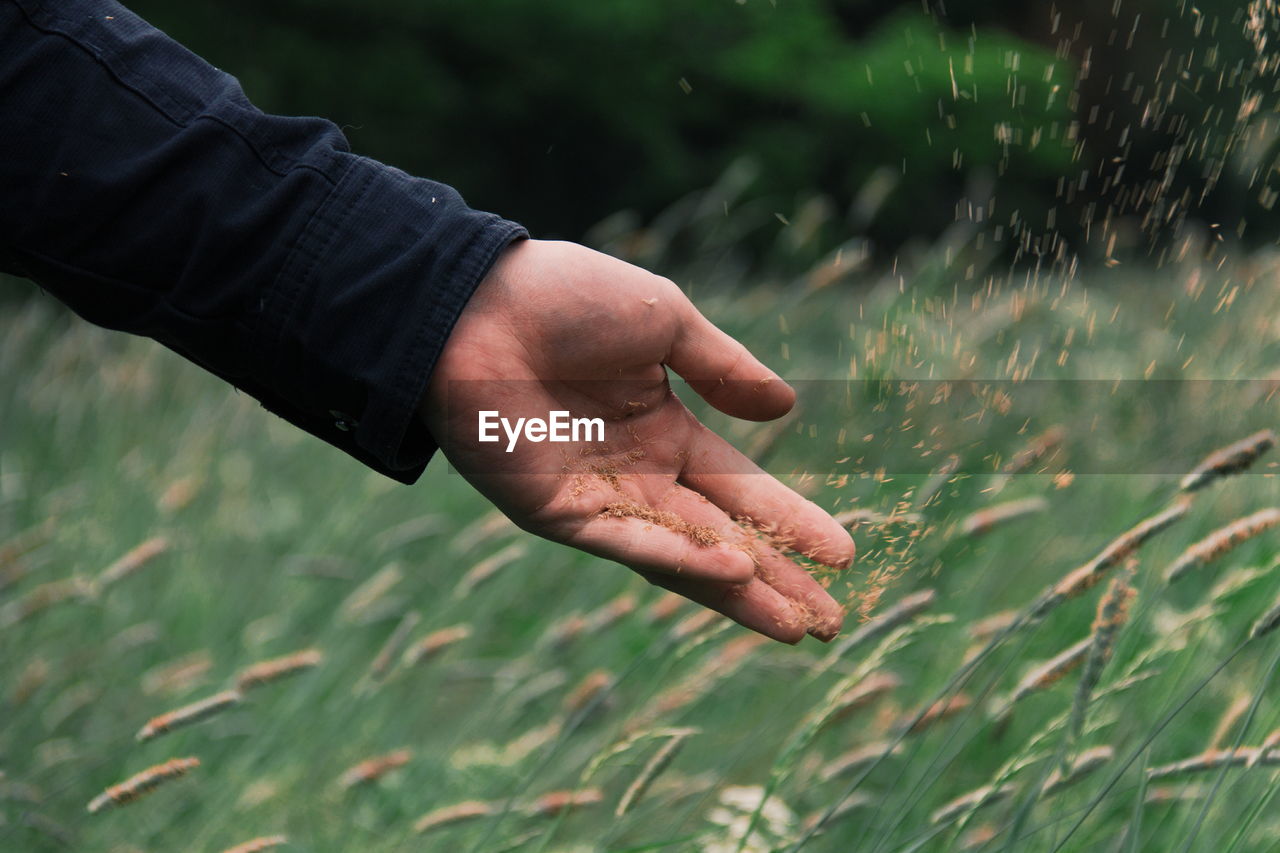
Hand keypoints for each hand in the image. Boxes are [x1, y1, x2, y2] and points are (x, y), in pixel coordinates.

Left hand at [420, 240, 854, 642]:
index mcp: (663, 429)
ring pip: (680, 556)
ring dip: (736, 591)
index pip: (741, 487)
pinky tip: (732, 568)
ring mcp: (596, 497)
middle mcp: (637, 473)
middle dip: (776, 578)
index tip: (845, 553)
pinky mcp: (554, 511)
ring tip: (796, 625)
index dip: (791, 520)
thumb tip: (787, 407)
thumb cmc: (566, 298)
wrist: (477, 300)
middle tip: (833, 620)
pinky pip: (626, 540)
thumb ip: (723, 368)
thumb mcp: (664, 321)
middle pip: (721, 536)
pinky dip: (677, 556)